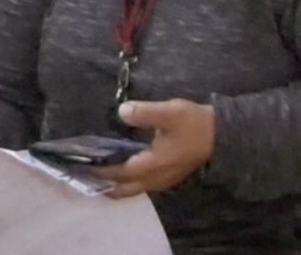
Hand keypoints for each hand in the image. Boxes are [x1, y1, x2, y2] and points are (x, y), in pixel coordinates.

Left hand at [93, 99, 216, 198]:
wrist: (220, 136)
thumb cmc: (194, 124)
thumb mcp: (169, 113)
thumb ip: (144, 113)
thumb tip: (122, 112)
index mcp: (152, 165)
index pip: (118, 173)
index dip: (99, 170)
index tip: (80, 164)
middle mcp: (155, 178)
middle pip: (122, 189)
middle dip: (102, 183)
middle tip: (83, 173)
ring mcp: (162, 180)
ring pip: (132, 189)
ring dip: (113, 184)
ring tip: (96, 171)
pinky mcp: (166, 176)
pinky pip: (140, 184)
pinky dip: (125, 181)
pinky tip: (119, 167)